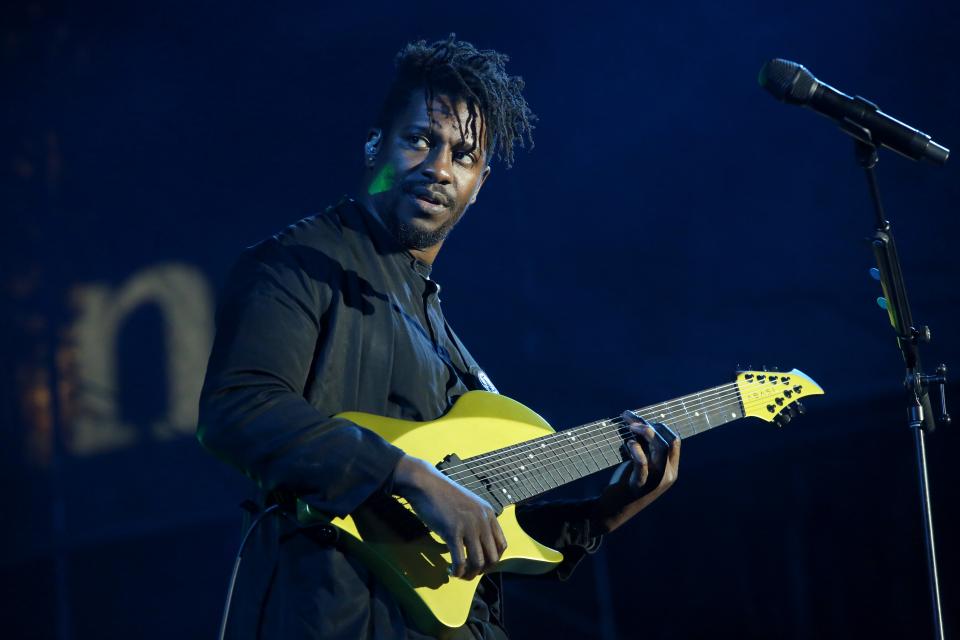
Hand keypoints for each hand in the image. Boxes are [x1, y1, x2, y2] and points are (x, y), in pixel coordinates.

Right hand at [392, 455, 506, 579]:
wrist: (426, 484)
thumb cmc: (443, 495)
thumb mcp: (469, 505)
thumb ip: (477, 521)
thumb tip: (477, 544)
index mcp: (489, 514)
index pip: (502, 545)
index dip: (492, 560)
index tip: (480, 564)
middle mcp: (483, 521)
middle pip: (492, 557)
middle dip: (482, 570)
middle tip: (469, 572)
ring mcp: (468, 526)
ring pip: (478, 563)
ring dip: (470, 574)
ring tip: (459, 574)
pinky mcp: (452, 532)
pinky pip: (460, 561)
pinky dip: (457, 571)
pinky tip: (450, 570)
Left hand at [594, 411, 680, 532]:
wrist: (612, 510)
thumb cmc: (625, 483)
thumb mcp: (639, 464)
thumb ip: (643, 447)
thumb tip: (636, 421)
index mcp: (670, 469)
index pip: (674, 441)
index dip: (659, 426)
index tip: (640, 419)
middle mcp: (667, 475)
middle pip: (668, 441)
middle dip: (651, 426)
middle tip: (630, 419)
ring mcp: (655, 482)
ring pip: (661, 449)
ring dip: (646, 432)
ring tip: (630, 427)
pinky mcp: (639, 486)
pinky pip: (642, 464)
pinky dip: (636, 450)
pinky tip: (627, 443)